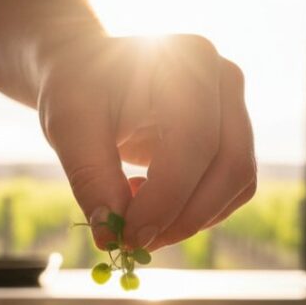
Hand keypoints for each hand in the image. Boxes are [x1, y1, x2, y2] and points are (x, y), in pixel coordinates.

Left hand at [38, 34, 255, 250]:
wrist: (88, 73)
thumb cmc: (78, 88)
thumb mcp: (68, 125)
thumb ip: (90, 178)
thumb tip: (110, 236)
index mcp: (190, 61)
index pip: (195, 143)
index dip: (166, 199)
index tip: (128, 236)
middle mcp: (224, 81)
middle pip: (230, 167)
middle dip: (183, 218)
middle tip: (136, 243)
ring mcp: (236, 110)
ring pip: (236, 185)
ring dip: (189, 219)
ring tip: (134, 214)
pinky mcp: (232, 140)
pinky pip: (229, 192)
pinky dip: (193, 212)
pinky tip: (149, 203)